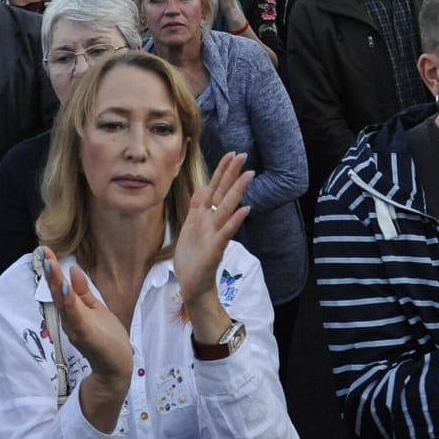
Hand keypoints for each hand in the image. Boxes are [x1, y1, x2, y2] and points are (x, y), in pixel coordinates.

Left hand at [175, 152, 252, 323]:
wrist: (192, 285)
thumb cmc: (192, 258)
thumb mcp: (190, 227)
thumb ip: (197, 207)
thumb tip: (202, 186)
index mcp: (205, 216)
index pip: (215, 188)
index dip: (222, 171)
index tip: (231, 154)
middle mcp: (213, 222)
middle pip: (223, 194)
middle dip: (232, 175)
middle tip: (244, 156)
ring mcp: (216, 234)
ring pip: (227, 209)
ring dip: (237, 192)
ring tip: (248, 175)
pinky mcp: (215, 250)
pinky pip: (226, 233)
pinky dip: (234, 222)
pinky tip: (244, 211)